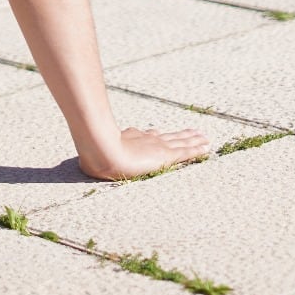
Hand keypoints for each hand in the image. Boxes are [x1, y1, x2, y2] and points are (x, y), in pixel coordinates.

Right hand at [79, 127, 210, 180]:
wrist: (103, 150)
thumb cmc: (94, 154)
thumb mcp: (94, 154)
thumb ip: (95, 156)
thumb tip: (87, 161)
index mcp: (131, 139)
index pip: (147, 137)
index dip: (156, 136)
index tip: (159, 133)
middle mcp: (146, 140)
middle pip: (168, 136)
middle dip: (180, 135)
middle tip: (192, 133)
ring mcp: (156, 147)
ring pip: (181, 142)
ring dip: (193, 141)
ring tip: (204, 139)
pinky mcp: (165, 155)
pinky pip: (186, 152)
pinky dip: (197, 150)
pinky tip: (206, 147)